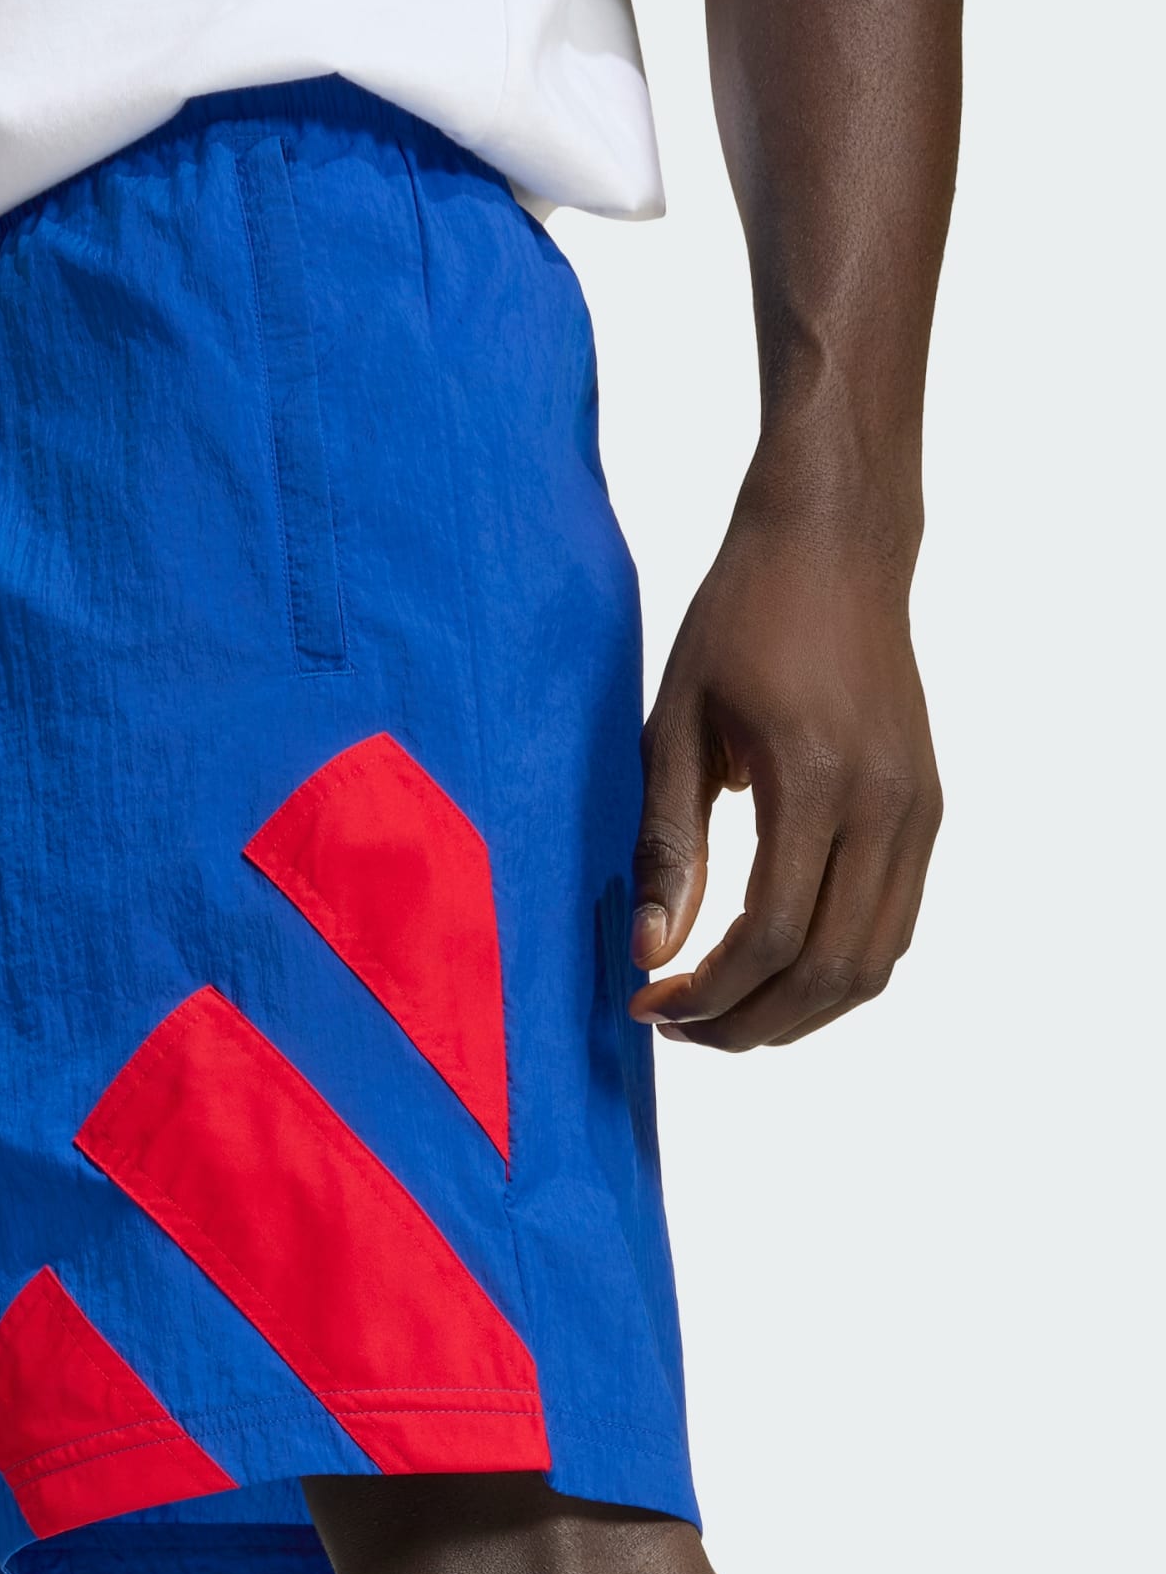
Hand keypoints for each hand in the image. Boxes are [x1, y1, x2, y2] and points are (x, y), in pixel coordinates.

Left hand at [628, 499, 941, 1049]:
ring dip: (796, 1010)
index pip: (771, 936)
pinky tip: (771, 969)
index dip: (707, 993)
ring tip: (718, 1011)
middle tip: (675, 1026)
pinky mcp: (928, 810)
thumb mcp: (674, 726)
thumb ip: (667, 843)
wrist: (835, 547)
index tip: (645, 1002)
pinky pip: (893, 925)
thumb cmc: (739, 621)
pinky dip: (836, 970)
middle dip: (748, 1022)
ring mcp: (920, 812)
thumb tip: (651, 952)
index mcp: (815, 781)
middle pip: (831, 971)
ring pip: (874, 963)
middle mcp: (887, 807)